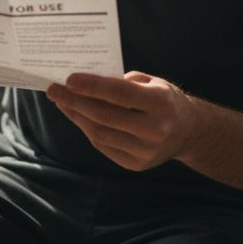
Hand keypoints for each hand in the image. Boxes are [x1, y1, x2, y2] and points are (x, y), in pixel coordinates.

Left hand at [46, 71, 204, 171]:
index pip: (120, 94)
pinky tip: (77, 115)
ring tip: (62, 101)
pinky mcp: (136, 165)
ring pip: (100, 133)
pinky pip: (103, 146)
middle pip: (104, 116)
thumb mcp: (152, 82)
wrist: (188, 132)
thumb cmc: (164, 99)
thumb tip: (85, 82)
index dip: (92, 86)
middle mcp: (155, 130)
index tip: (68, 79)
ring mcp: (145, 151)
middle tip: (54, 89)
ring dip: (77, 116)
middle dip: (75, 101)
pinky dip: (87, 129)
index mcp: (160, 103)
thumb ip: (122, 81)